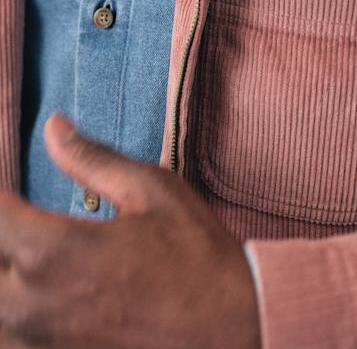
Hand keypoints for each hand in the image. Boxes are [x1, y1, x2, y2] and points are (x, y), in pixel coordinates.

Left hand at [0, 114, 260, 348]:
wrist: (237, 327)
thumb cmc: (198, 256)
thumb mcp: (152, 191)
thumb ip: (91, 159)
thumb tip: (54, 127)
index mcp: (54, 252)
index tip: (9, 188)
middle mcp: (34, 304)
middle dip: (3, 235)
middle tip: (20, 219)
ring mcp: (43, 344)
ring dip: (4, 279)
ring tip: (20, 259)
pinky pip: (13, 340)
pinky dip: (13, 317)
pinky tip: (30, 297)